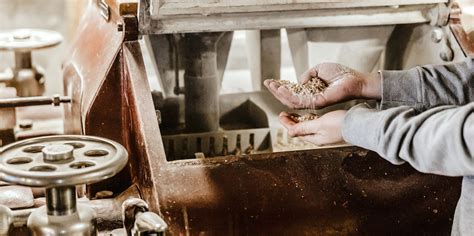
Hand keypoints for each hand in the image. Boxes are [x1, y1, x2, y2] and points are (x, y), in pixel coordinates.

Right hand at [264, 63, 380, 108]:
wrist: (354, 79)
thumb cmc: (340, 75)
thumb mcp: (319, 69)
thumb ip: (307, 75)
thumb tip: (299, 81)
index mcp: (310, 92)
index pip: (291, 92)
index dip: (279, 87)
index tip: (269, 81)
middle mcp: (310, 99)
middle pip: (289, 99)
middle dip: (276, 91)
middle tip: (267, 83)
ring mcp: (314, 102)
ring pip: (292, 102)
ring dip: (280, 94)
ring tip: (272, 86)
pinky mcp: (318, 103)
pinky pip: (300, 101)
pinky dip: (290, 96)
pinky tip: (282, 89)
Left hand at [279, 110, 346, 145]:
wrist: (360, 124)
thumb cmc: (341, 124)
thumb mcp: (320, 125)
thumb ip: (304, 128)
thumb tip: (290, 132)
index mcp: (315, 138)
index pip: (295, 131)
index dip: (287, 123)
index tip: (281, 115)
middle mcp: (319, 137)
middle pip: (300, 130)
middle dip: (292, 122)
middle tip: (285, 114)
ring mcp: (325, 133)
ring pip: (308, 127)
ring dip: (300, 120)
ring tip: (294, 114)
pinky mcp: (331, 128)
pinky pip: (316, 124)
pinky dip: (309, 119)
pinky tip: (309, 115)